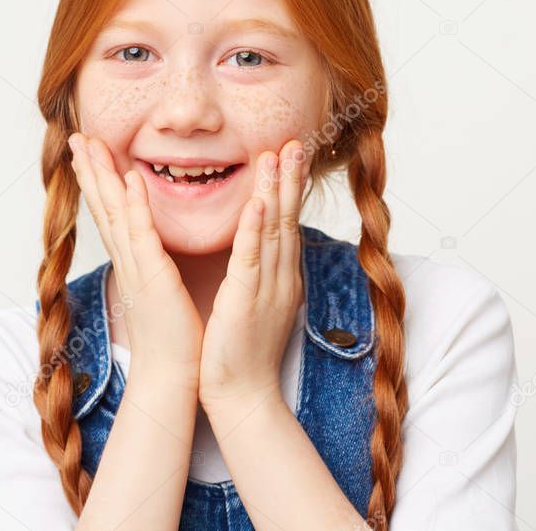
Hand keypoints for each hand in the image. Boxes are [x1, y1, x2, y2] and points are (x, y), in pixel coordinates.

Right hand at [68, 132, 203, 387]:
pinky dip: (136, 206)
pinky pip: (142, 236)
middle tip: (76, 137)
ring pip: (115, 214)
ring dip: (102, 178)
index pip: (112, 214)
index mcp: (133, 263)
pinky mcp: (153, 278)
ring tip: (89, 146)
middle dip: (89, 170)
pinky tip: (130, 179)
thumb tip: (154, 252)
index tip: (88, 153)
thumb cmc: (173, 338)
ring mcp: (138, 268)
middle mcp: (129, 261)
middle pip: (104, 207)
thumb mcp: (162, 291)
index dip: (98, 182)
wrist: (173, 376)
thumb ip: (156, 266)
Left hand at [198, 139, 307, 416]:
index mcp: (280, 276)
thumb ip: (257, 272)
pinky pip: (251, 259)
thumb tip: (257, 249)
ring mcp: (267, 287)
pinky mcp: (246, 299)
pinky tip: (257, 203)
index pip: (286, 224)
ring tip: (278, 154)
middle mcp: (280, 276)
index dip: (289, 189)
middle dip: (290, 178)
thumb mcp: (255, 301)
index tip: (290, 156)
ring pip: (274, 230)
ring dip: (276, 190)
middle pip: (287, 218)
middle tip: (294, 142)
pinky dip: (254, 230)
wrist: (241, 394)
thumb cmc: (242, 350)